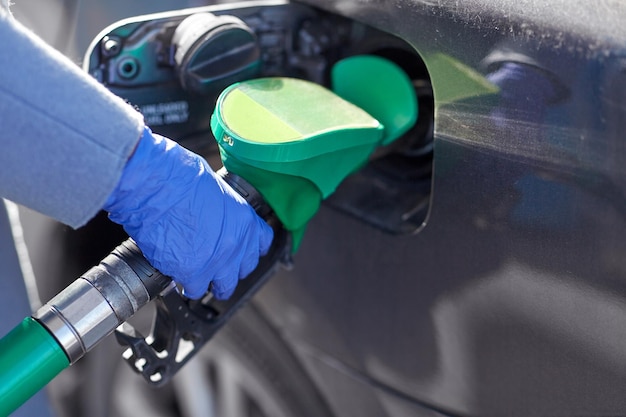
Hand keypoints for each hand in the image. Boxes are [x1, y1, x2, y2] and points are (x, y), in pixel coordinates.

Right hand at [103, 127, 272, 298]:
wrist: (155, 186)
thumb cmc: (178, 177)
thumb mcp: (215, 188)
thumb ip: (223, 210)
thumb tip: (215, 216)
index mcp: (244, 219)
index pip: (262, 243)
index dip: (250, 248)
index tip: (242, 251)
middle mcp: (235, 243)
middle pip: (243, 269)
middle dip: (230, 270)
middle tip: (217, 266)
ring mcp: (216, 261)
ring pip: (223, 286)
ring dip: (211, 282)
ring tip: (200, 278)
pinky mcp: (192, 273)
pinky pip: (194, 289)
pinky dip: (186, 285)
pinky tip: (179, 277)